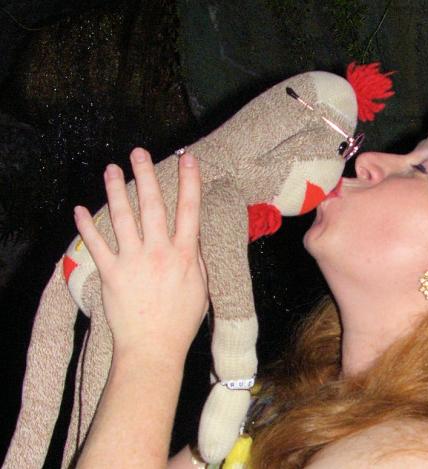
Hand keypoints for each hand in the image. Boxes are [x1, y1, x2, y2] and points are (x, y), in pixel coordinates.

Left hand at [74, 148, 207, 361]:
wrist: (153, 348)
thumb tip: (192, 238)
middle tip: (139, 152)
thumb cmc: (181, 321)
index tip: (188, 160)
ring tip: (111, 169)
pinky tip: (79, 209)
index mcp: (185, 255)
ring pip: (123, 218)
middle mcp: (159, 253)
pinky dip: (86, 226)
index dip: (190, 182)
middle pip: (152, 206)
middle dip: (146, 175)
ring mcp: (133, 262)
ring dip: (116, 191)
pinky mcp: (111, 274)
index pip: (189, 211)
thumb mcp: (201, 288)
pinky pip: (97, 245)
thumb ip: (196, 259)